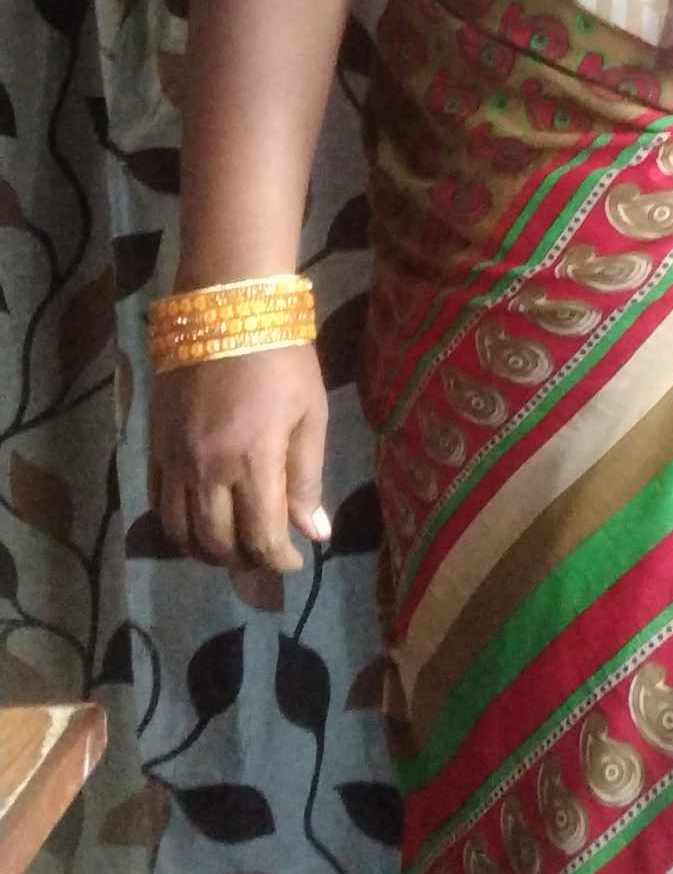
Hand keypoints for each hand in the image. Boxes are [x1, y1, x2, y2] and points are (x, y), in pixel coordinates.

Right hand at [149, 345, 330, 575]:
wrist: (225, 312)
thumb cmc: (282, 359)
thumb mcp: (310, 414)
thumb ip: (307, 478)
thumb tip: (315, 532)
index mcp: (253, 460)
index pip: (262, 536)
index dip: (280, 560)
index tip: (296, 561)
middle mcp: (208, 469)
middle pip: (218, 542)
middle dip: (245, 561)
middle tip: (266, 555)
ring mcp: (176, 461)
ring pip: (181, 532)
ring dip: (207, 552)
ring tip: (233, 548)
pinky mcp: (155, 448)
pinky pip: (159, 505)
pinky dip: (178, 527)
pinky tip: (199, 525)